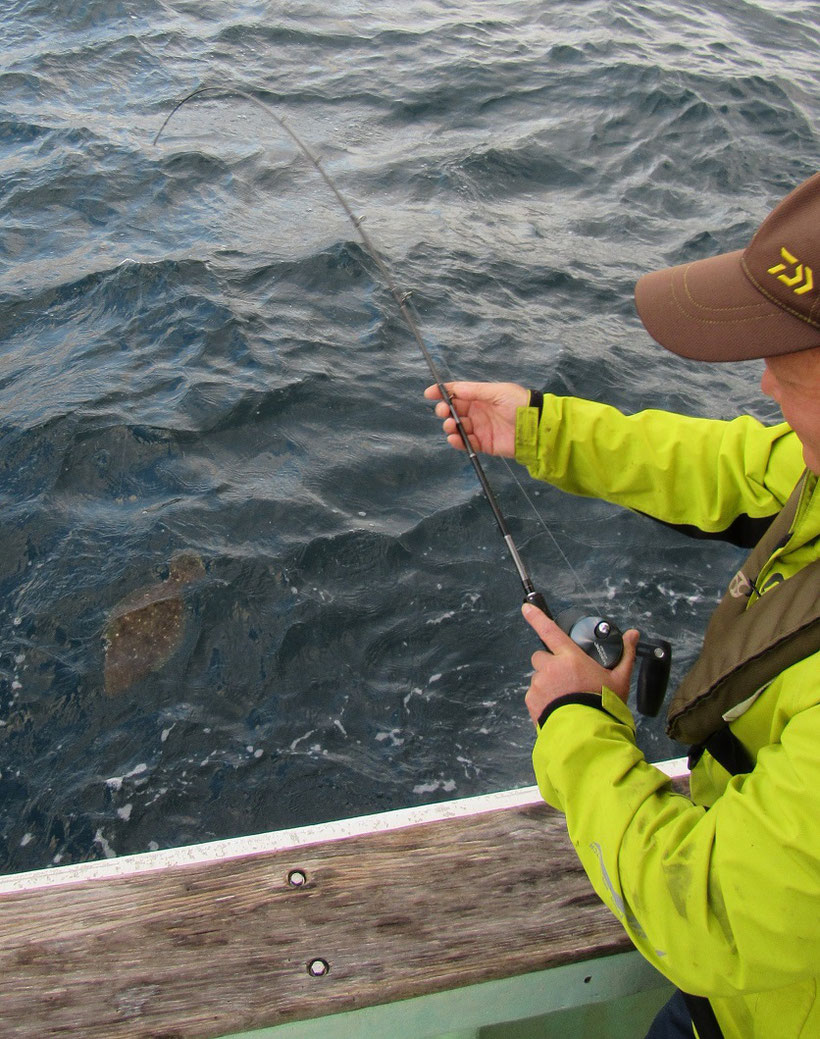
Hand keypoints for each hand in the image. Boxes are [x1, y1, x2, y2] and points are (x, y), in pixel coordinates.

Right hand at [424, 381, 528, 457]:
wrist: (535, 426)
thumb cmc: (519, 404)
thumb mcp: (498, 392)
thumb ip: (475, 391)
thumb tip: (454, 389)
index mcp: (480, 396)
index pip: (457, 393)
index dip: (442, 392)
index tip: (429, 394)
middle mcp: (478, 412)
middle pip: (454, 410)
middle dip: (445, 410)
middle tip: (444, 412)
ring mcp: (479, 428)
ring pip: (457, 427)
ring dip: (450, 426)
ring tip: (451, 425)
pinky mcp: (483, 444)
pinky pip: (466, 443)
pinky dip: (457, 441)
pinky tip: (455, 438)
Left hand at [521, 603, 638, 725]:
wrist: (587, 737)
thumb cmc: (604, 706)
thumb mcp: (619, 680)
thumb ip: (625, 655)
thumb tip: (633, 634)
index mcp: (570, 658)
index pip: (550, 631)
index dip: (536, 617)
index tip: (526, 607)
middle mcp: (550, 668)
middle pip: (541, 656)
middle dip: (550, 663)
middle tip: (567, 678)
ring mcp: (538, 685)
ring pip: (538, 677)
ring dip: (547, 682)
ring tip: (565, 698)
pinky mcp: (531, 702)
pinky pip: (534, 695)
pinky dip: (543, 699)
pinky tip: (558, 708)